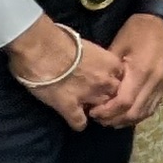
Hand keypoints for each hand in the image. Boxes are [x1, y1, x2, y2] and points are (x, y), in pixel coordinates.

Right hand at [6, 18, 121, 128]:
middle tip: (96, 98)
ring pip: (101, 112)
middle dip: (107, 98)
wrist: (41, 48)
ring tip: (86, 110)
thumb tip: (90, 64)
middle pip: (115, 97)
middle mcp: (104, 82)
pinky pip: (80, 123)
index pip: (121, 79)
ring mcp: (89, 97)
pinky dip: (77, 123)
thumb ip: (95, 58)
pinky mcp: (71, 108)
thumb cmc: (60, 39)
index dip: (112, 81)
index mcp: (110, 64)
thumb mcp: (87, 46)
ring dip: (95, 112)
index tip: (104, 82)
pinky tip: (72, 119)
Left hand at [94, 12, 162, 126]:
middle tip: (99, 119)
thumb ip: (109, 71)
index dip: (108, 111)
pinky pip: (152, 107)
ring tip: (110, 119)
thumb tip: (96, 91)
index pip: (124, 102)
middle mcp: (154, 81)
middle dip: (115, 119)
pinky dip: (138, 114)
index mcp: (141, 71)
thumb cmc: (136, 31)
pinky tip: (126, 115)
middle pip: (134, 112)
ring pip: (144, 113)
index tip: (93, 112)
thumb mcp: (117, 46)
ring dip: (126, 120)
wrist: (161, 20)